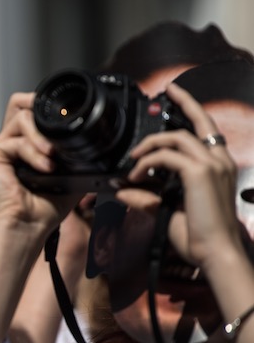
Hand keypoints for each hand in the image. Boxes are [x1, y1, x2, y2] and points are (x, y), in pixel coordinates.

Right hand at [0, 92, 79, 232]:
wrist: (28, 226)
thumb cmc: (43, 209)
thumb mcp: (70, 177)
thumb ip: (77, 158)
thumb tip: (98, 146)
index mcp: (25, 147)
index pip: (31, 113)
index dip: (46, 109)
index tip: (66, 116)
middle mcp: (10, 143)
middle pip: (19, 103)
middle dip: (38, 105)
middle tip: (56, 121)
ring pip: (22, 116)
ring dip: (42, 134)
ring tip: (53, 155)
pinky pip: (17, 140)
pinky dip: (34, 151)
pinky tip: (45, 168)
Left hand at [123, 83, 242, 270]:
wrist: (215, 252)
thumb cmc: (200, 236)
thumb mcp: (168, 211)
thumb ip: (147, 197)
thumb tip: (123, 189)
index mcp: (218, 167)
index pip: (207, 131)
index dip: (193, 111)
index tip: (177, 98)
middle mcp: (220, 161)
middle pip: (200, 120)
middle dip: (184, 100)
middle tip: (167, 90)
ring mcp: (212, 164)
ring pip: (176, 137)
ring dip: (150, 144)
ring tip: (134, 158)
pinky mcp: (199, 172)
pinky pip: (166, 156)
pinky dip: (147, 162)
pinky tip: (136, 175)